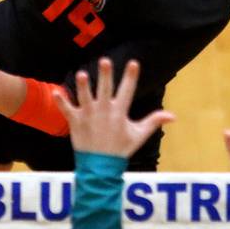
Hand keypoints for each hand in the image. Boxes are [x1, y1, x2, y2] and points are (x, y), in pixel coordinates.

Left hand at [53, 57, 174, 157]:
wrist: (100, 167)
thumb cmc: (120, 149)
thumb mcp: (138, 135)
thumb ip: (154, 122)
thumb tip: (173, 116)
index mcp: (119, 112)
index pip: (127, 91)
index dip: (131, 77)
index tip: (133, 63)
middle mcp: (104, 112)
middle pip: (105, 90)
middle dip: (106, 75)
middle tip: (105, 61)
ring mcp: (88, 116)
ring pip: (85, 98)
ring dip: (83, 86)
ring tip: (82, 74)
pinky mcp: (75, 122)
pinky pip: (66, 110)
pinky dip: (61, 102)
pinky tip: (55, 92)